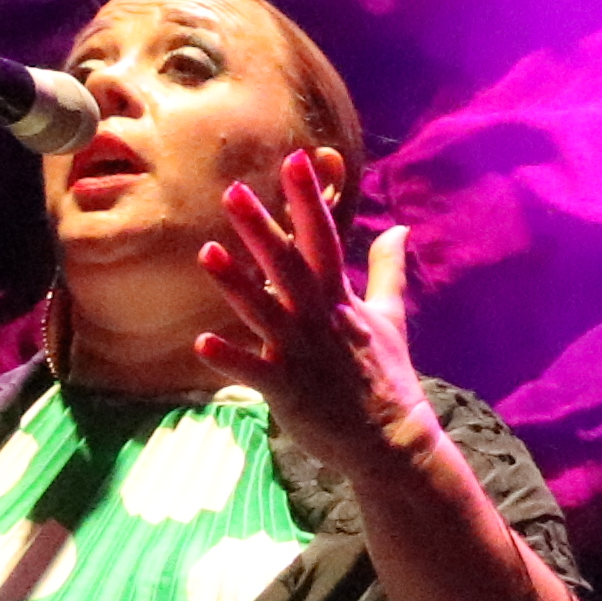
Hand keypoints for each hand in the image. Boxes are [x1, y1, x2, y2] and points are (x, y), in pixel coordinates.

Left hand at [193, 146, 421, 475]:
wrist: (392, 441)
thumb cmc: (386, 376)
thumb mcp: (391, 316)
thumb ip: (388, 269)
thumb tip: (400, 228)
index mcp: (340, 299)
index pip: (325, 238)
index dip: (308, 199)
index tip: (296, 159)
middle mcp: (319, 319)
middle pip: (287, 266)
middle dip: (262, 229)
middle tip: (233, 191)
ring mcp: (303, 354)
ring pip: (263, 312)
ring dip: (235, 283)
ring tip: (206, 252)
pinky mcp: (288, 389)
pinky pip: (253, 370)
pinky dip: (228, 357)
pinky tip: (201, 342)